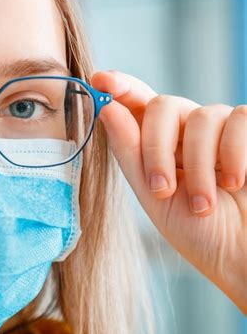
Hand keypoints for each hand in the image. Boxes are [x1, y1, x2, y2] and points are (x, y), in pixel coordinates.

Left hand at [91, 70, 246, 313]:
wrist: (241, 254)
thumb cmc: (198, 231)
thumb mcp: (154, 196)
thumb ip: (130, 153)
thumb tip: (106, 107)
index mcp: (160, 144)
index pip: (139, 104)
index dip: (121, 87)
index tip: (101, 80)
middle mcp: (188, 131)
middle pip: (163, 106)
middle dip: (156, 149)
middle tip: (161, 190)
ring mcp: (222, 130)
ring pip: (201, 117)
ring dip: (197, 167)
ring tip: (204, 204)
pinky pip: (237, 120)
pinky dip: (232, 155)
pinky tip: (234, 183)